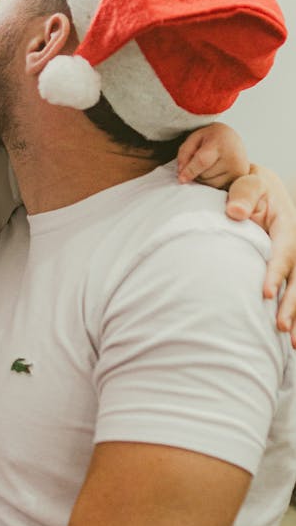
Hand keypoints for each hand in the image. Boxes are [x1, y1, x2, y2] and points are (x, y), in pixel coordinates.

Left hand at [177, 122, 248, 187]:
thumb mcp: (194, 138)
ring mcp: (239, 171)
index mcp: (220, 142)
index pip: (202, 161)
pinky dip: (212, 182)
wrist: (233, 139)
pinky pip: (218, 188)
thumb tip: (182, 175)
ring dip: (204, 178)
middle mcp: (233, 158)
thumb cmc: (211, 138)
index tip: (181, 179)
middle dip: (196, 171)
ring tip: (211, 164)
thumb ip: (185, 153)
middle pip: (204, 175)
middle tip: (203, 158)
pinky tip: (217, 170)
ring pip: (210, 184)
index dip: (190, 170)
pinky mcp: (239, 180)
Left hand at [225, 165, 295, 345]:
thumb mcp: (248, 182)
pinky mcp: (290, 268)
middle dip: (292, 304)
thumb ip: (243, 194)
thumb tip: (236, 213)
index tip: (265, 293)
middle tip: (280, 326)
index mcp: (287, 226)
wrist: (260, 188)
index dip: (275, 273)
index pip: (283, 252)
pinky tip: (292, 340)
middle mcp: (295, 245)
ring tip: (292, 344)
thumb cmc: (250, 187)